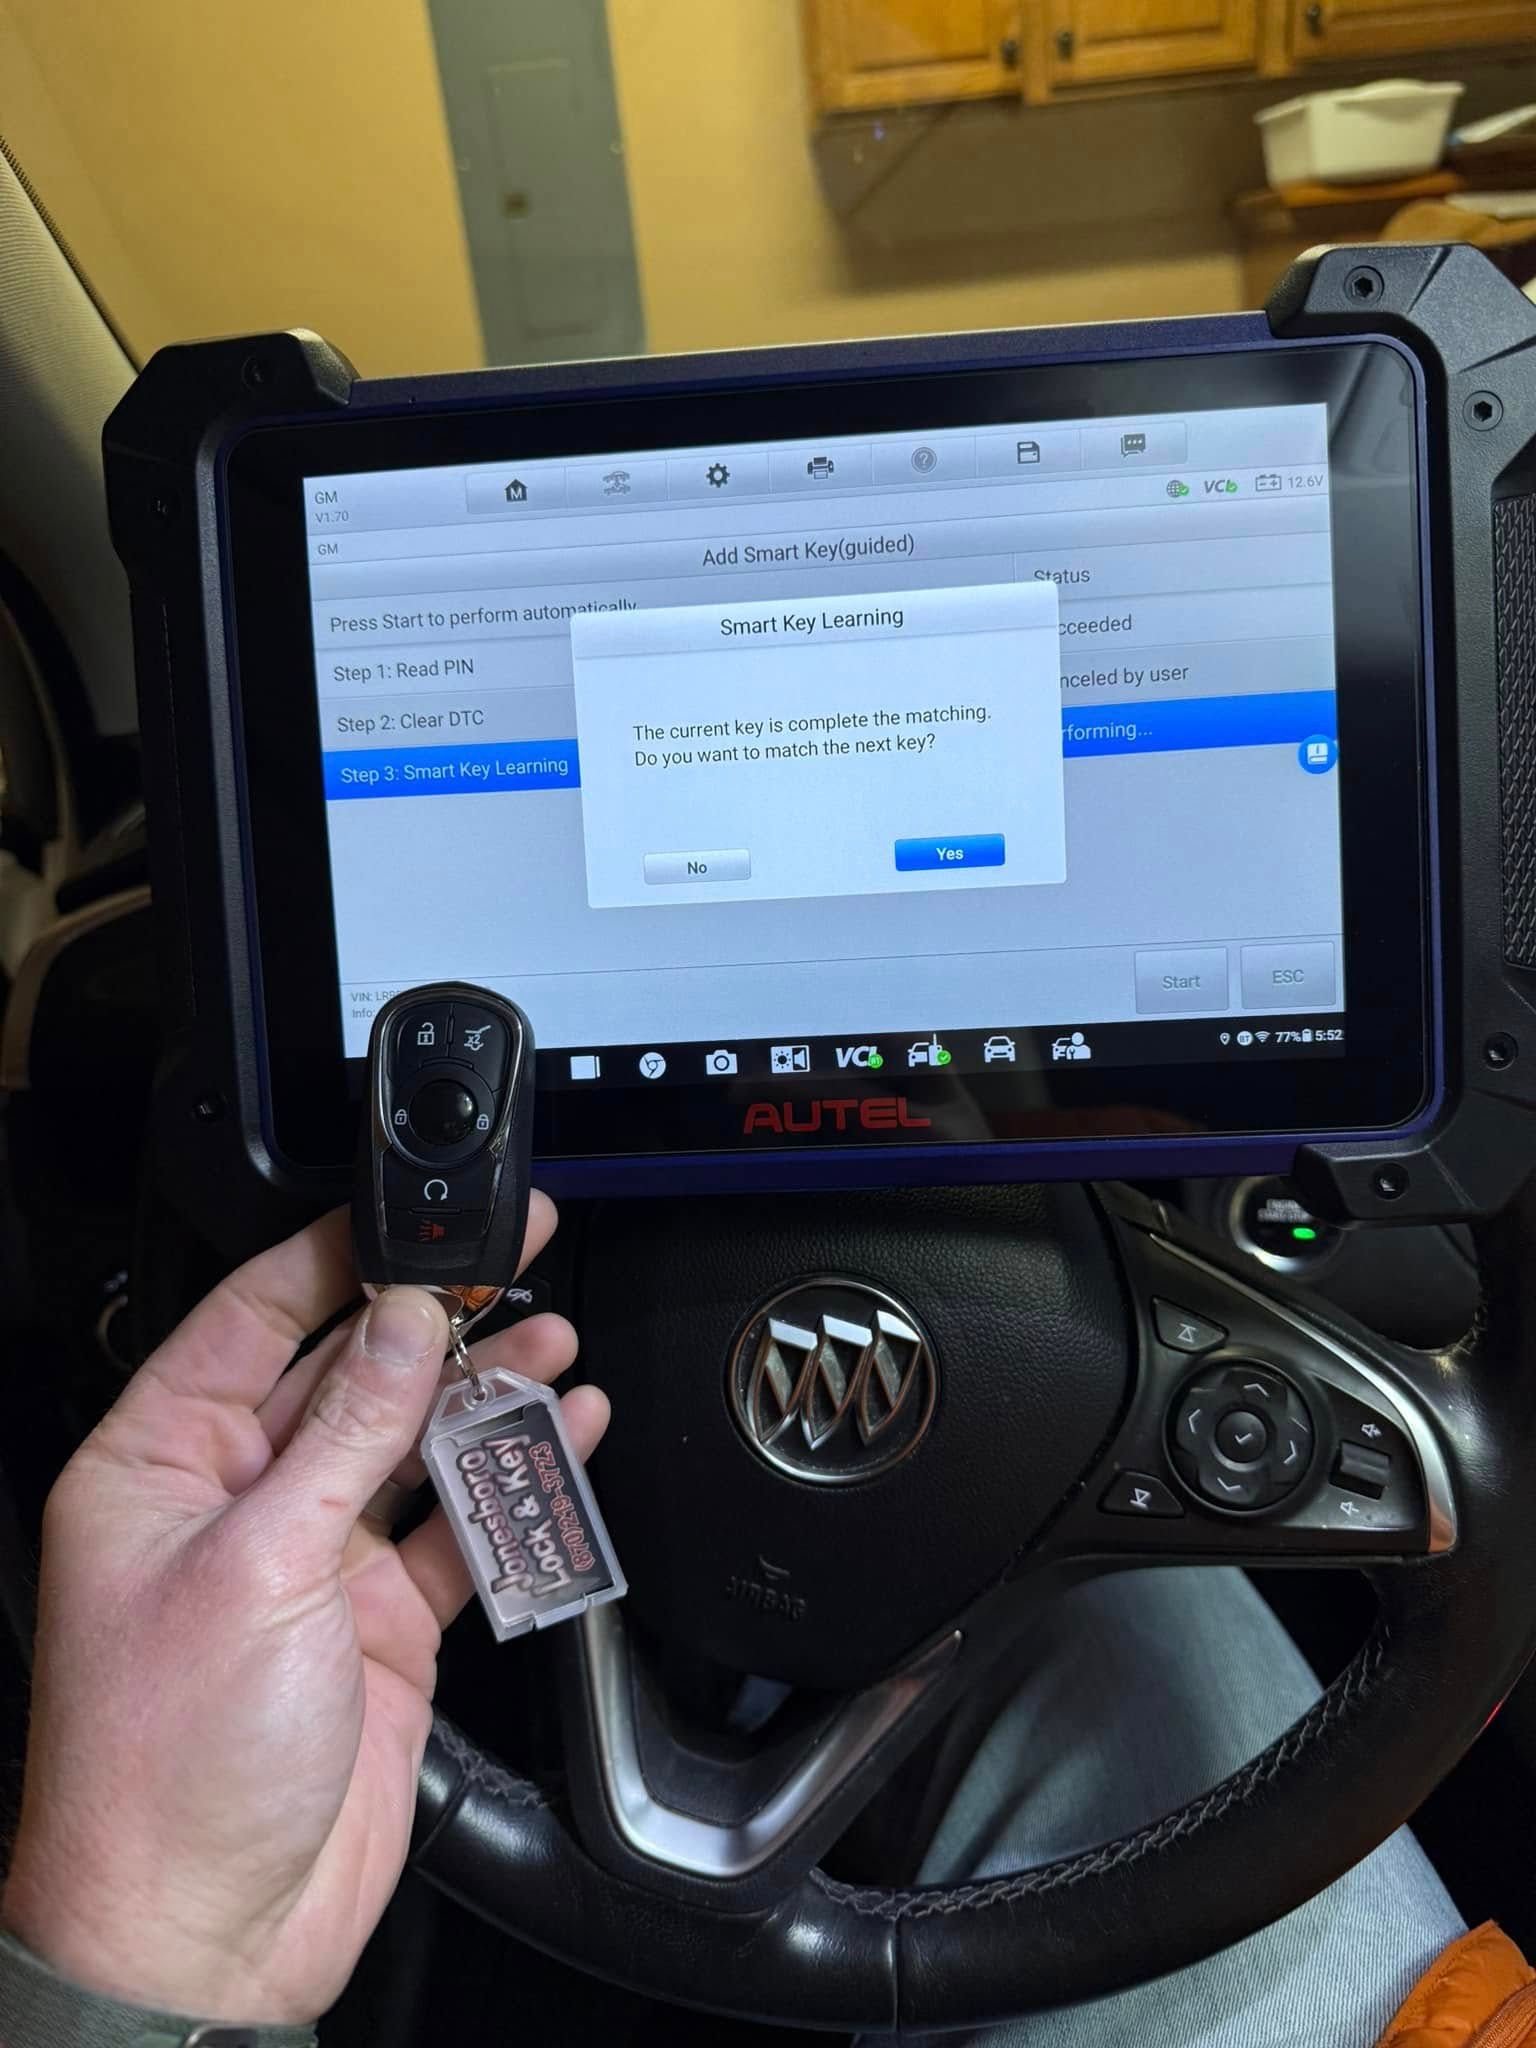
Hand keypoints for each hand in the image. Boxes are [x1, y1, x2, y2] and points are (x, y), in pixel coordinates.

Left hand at [0, 1198, 606, 2024]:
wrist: (211, 1937)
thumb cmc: (165, 1772)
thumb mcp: (259, 1568)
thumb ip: (345, 1434)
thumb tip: (403, 1319)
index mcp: (159, 1467)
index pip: (251, 1316)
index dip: (337, 1255)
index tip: (415, 1214)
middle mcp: (236, 1502)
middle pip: (347, 1369)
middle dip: (432, 1313)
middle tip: (513, 1256)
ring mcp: (313, 1561)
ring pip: (412, 1441)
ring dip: (483, 1391)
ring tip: (553, 1335)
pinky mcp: (379, 1620)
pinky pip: (458, 1526)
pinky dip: (512, 1484)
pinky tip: (561, 1436)